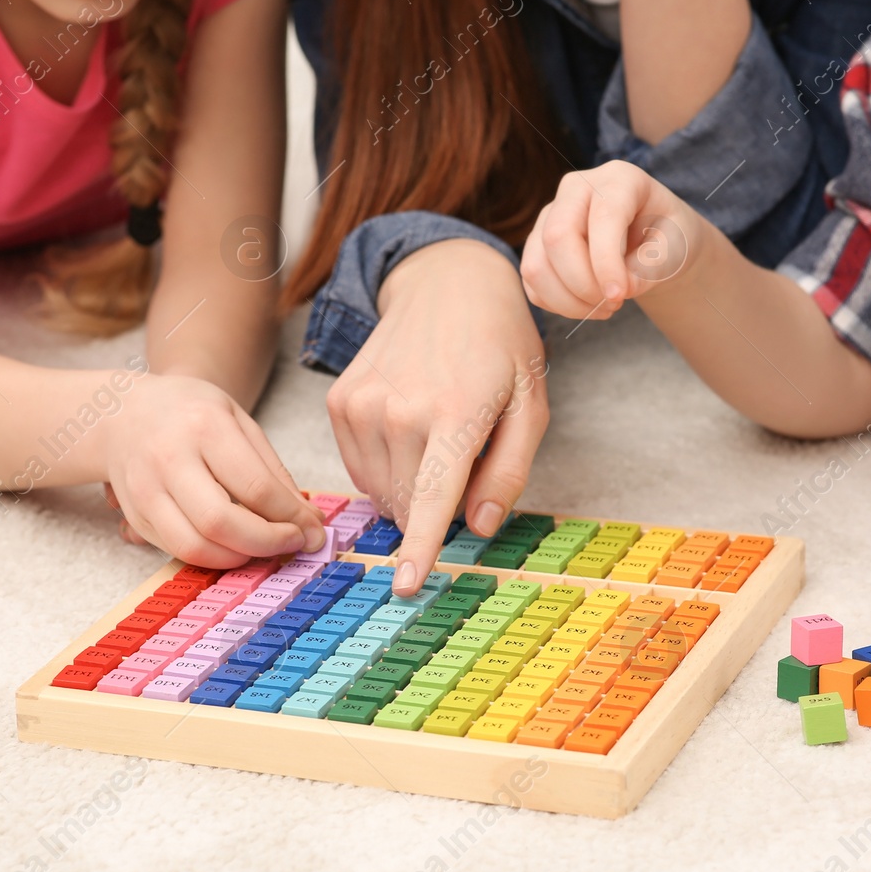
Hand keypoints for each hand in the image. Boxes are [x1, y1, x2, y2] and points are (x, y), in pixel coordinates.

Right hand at [101, 374, 325, 566]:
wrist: (122, 413)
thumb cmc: (189, 414)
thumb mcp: (238, 422)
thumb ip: (273, 471)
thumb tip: (309, 520)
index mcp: (205, 427)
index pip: (255, 486)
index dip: (290, 518)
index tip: (312, 532)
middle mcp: (169, 459)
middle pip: (221, 522)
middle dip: (266, 544)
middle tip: (292, 544)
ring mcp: (146, 490)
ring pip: (194, 546)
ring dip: (238, 558)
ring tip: (262, 548)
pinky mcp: (135, 515)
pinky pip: (177, 550)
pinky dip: (212, 557)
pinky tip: (232, 546)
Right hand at [327, 239, 549, 594]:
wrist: (447, 284)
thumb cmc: (501, 347)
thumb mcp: (530, 406)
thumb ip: (509, 472)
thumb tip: (479, 527)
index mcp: (456, 412)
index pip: (433, 496)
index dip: (421, 547)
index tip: (407, 587)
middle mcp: (400, 410)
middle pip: (410, 503)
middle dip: (437, 505)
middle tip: (465, 457)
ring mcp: (362, 405)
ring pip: (382, 491)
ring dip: (410, 487)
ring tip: (436, 436)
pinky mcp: (340, 402)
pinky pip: (361, 469)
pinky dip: (386, 467)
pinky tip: (408, 430)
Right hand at [520, 161, 705, 319]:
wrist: (653, 242)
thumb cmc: (667, 239)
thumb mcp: (676, 248)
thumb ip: (650, 267)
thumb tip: (614, 291)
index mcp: (618, 179)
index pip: (602, 217)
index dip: (606, 263)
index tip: (620, 297)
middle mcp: (576, 188)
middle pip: (557, 237)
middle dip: (583, 284)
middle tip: (614, 304)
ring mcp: (550, 215)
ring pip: (537, 265)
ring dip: (569, 301)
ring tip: (605, 308)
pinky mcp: (537, 244)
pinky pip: (533, 283)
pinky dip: (558, 305)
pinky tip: (588, 305)